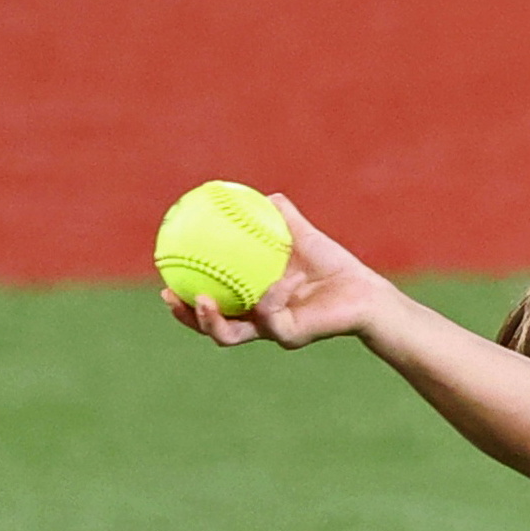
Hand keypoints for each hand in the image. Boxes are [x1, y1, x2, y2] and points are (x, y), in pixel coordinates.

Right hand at [162, 194, 394, 349]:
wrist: (366, 292)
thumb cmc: (334, 267)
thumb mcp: (303, 237)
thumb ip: (281, 218)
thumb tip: (260, 194)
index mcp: (253, 302)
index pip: (211, 303)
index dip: (184, 296)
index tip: (164, 276)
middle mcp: (258, 322)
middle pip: (210, 326)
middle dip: (186, 316)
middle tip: (168, 294)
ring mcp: (272, 332)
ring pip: (231, 335)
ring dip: (212, 320)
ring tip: (199, 300)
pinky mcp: (291, 336)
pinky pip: (272, 318)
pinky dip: (269, 298)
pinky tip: (271, 282)